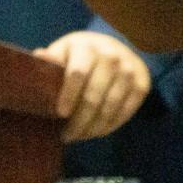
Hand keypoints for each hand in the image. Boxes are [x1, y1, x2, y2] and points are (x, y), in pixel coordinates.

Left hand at [35, 30, 151, 141]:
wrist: (113, 48)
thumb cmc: (79, 55)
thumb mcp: (63, 52)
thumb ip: (52, 59)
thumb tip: (39, 56)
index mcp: (87, 46)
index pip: (78, 73)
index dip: (69, 95)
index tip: (60, 114)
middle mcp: (111, 55)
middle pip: (94, 96)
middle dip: (79, 121)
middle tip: (67, 135)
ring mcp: (129, 69)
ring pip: (110, 107)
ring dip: (93, 128)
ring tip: (80, 136)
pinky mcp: (142, 84)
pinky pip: (126, 112)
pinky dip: (110, 126)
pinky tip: (97, 132)